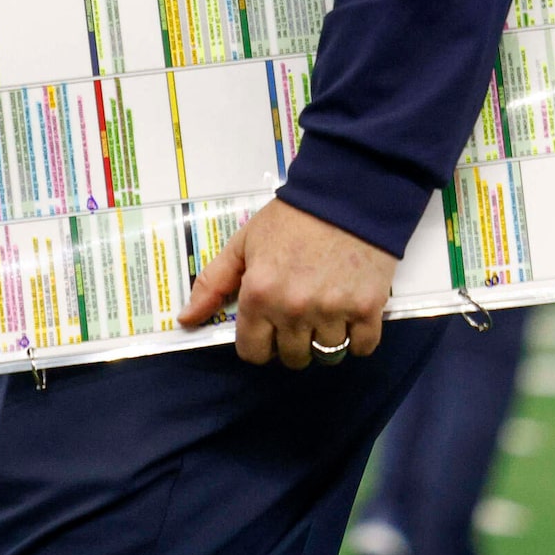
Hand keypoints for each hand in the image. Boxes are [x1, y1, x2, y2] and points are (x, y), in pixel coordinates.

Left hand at [177, 198, 396, 369]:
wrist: (345, 196)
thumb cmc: (291, 219)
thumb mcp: (243, 244)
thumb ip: (212, 282)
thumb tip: (186, 320)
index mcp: (259, 295)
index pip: (253, 352)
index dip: (259, 342)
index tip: (267, 327)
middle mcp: (293, 310)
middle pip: (292, 358)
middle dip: (292, 342)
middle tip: (298, 314)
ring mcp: (333, 311)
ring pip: (326, 355)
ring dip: (324, 339)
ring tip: (325, 312)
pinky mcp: (368, 309)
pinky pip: (362, 347)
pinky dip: (357, 339)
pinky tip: (350, 315)